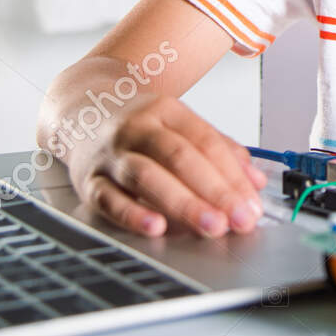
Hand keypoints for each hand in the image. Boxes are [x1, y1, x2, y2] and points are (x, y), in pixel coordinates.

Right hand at [53, 92, 266, 237]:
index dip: (233, 175)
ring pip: (147, 176)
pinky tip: (156, 227)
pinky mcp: (89, 179)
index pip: (206, 142)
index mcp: (167, 111)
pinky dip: (132, 214)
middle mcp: (138, 128)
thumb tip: (256, 182)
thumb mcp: (179, 123)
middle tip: (240, 219)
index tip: (253, 204)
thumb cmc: (138, 124)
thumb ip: (219, 150)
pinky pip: (109, 198)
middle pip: (180, 157)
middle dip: (215, 192)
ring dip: (183, 204)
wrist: (79, 108)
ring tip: (211, 226)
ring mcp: (112, 153)